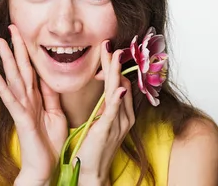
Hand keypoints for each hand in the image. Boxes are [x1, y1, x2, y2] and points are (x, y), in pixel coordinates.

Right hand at [0, 24, 67, 184]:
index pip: (31, 69)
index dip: (28, 51)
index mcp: (36, 97)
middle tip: (11, 27)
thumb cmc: (49, 141)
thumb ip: (51, 95)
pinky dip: (3, 87)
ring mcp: (22, 108)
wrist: (44, 165)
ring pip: (14, 79)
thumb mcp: (55, 112)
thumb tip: (49, 77)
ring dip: (7, 60)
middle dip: (17, 48)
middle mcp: (27, 99)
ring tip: (1, 42)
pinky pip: (12, 100)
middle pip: (21, 68)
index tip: (25, 33)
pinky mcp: (21, 119)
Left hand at [74, 41, 134, 183]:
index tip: (105, 53)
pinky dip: (117, 98)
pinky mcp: (108, 130)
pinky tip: (119, 88)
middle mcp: (125, 116)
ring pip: (118, 91)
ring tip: (113, 55)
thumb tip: (109, 91)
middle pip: (121, 82)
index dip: (112, 68)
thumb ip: (106, 107)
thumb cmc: (94, 149)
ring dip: (115, 72)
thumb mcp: (102, 123)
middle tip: (109, 44)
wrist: (92, 173)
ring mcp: (118, 122)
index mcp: (123, 113)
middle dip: (115, 63)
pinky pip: (114, 111)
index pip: (121, 82)